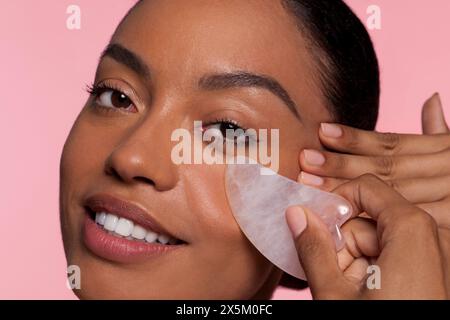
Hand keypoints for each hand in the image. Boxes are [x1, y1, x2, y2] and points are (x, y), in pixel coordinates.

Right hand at [286, 174, 447, 298]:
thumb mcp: (336, 293)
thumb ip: (313, 247)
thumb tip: (295, 214)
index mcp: (410, 230)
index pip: (365, 188)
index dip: (335, 202)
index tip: (314, 226)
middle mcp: (427, 236)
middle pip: (367, 219)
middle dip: (341, 245)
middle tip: (333, 277)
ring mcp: (431, 255)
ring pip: (375, 241)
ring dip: (352, 263)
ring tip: (348, 293)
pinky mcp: (428, 272)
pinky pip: (389, 256)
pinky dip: (369, 272)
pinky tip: (362, 295)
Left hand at [298, 93, 449, 225]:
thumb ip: (441, 131)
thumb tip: (430, 98)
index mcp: (444, 151)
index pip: (391, 143)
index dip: (356, 137)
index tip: (322, 131)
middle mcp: (444, 172)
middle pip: (383, 168)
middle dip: (341, 165)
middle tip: (304, 161)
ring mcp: (446, 200)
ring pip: (389, 195)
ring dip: (347, 191)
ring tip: (312, 185)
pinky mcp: (447, 226)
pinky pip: (403, 226)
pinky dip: (372, 223)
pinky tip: (342, 218)